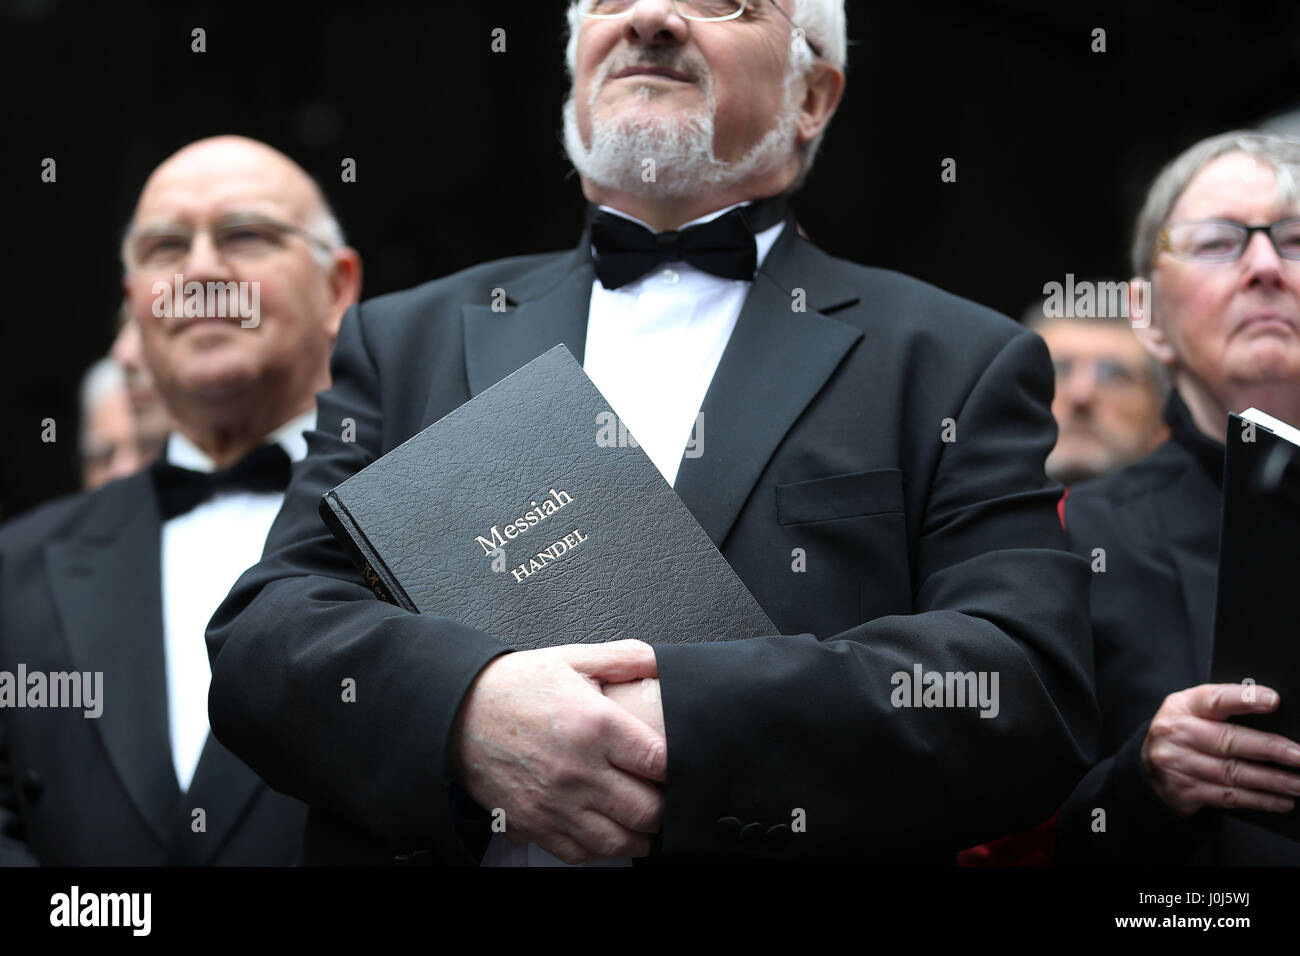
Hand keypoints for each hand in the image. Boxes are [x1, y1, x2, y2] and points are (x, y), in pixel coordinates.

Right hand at [449, 639, 666, 862]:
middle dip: (662, 805)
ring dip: (638, 835)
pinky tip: (605, 831)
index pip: (660, 762)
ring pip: (619, 842)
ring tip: (642, 821)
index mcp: (595, 725)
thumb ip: (622, 658)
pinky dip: (600, 850)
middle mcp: (578, 770)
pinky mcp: (534, 824)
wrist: (456, 713)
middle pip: (647, 810)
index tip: (674, 765)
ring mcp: (556, 803)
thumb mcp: (571, 658)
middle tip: (660, 794)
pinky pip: (580, 854)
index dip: (676, 767)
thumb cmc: (512, 686)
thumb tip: (660, 662)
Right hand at [1141, 683, 1299, 816]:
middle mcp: (1176, 734)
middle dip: (1269, 749)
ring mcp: (1178, 765)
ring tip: (1298, 783)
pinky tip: (1282, 800)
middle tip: (1299, 755)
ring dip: (1271, 781)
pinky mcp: (1184, 792)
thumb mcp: (1192, 712)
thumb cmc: (1183, 735)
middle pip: (1228, 741)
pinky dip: (1259, 800)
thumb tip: (1275, 717)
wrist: (1146, 768)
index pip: (1214, 699)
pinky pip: (1228, 797)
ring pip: (1232, 773)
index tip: (1273, 701)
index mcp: (1181, 706)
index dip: (1244, 699)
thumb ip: (1225, 711)